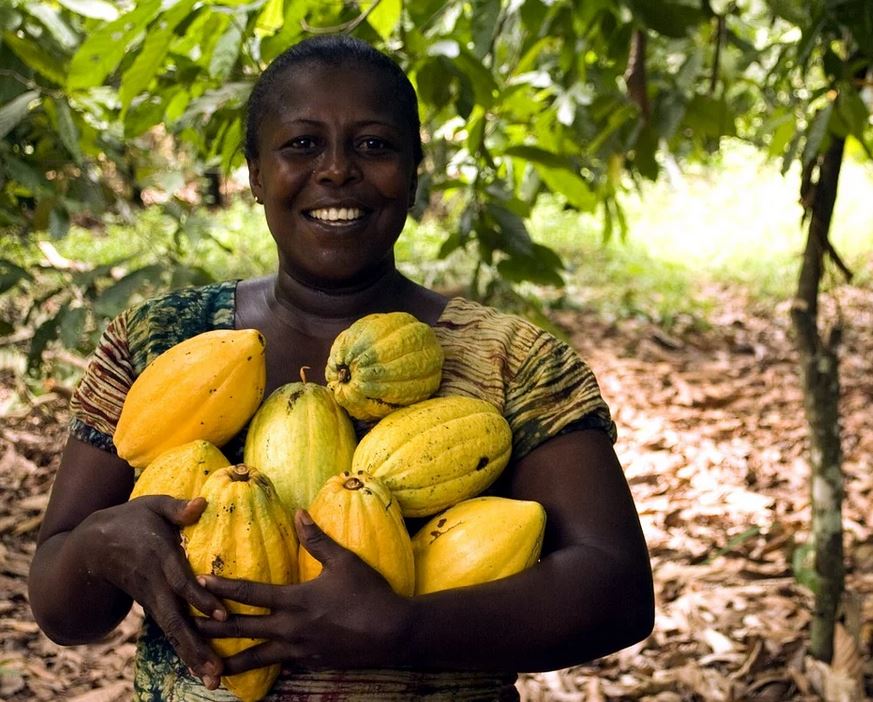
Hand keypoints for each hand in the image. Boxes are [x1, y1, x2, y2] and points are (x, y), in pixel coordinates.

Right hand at [79, 495, 226, 686]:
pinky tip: (201, 670)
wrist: (90, 547)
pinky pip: (169, 631)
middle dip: (196, 645)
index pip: (180, 581)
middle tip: (216, 669)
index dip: (200, 598)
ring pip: (172, 632)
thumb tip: (203, 502)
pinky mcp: (152, 607)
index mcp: (158, 557)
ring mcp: (151, 599)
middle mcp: (155, 584)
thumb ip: (178, 508)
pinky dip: (185, 651)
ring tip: (213, 679)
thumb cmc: (130, 519)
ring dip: (192, 656)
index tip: (220, 615)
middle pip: (175, 619)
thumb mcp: (152, 505)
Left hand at [194, 510, 410, 673]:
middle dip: (212, 626)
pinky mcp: (311, 663)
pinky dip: (260, 670)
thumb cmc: (370, 593)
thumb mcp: (345, 561)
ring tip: (207, 667)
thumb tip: (298, 512)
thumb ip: (317, 539)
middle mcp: (291, 628)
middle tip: (186, 625)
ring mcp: (300, 650)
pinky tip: (251, 673)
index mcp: (296, 600)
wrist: (394, 633)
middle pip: (243, 628)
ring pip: (256, 658)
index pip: (251, 592)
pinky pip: (279, 667)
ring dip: (229, 660)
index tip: (199, 581)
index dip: (223, 586)